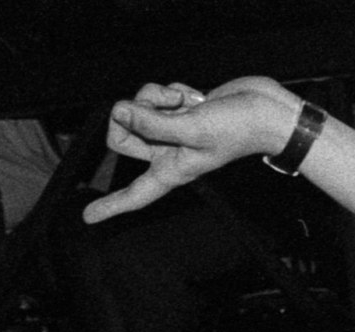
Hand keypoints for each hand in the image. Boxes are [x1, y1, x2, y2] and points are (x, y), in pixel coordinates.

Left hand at [84, 77, 304, 223]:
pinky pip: (157, 95)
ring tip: (183, 103)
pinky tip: (193, 98)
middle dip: (132, 115)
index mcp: (172, 169)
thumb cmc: (239, 130)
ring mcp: (173, 130)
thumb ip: (152, 124)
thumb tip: (119, 112)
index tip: (88, 217)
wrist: (266, 111)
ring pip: (138, 108)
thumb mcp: (192, 129)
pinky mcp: (180, 110)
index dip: (111, 206)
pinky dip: (172, 91)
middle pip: (122, 136)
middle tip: (154, 110)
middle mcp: (168, 152)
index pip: (136, 195)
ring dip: (156, 98)